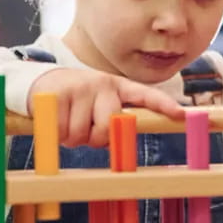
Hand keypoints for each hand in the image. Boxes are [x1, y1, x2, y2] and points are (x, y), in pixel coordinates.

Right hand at [28, 68, 184, 147]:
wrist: (41, 83)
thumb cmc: (77, 102)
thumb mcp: (99, 104)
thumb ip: (113, 119)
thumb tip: (120, 139)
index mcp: (118, 86)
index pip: (145, 95)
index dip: (163, 105)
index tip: (181, 114)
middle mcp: (103, 83)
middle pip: (110, 128)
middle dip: (96, 138)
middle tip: (85, 130)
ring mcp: (81, 87)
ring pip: (83, 134)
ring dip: (73, 137)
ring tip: (68, 121)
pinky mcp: (58, 95)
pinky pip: (62, 132)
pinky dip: (57, 135)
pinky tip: (55, 120)